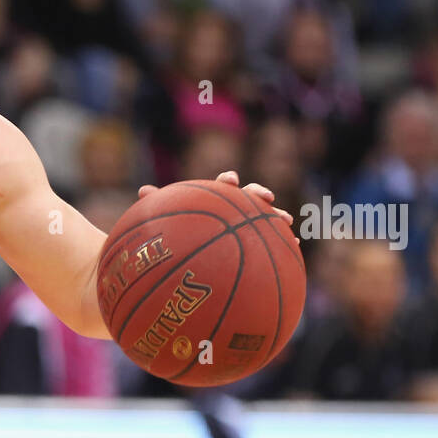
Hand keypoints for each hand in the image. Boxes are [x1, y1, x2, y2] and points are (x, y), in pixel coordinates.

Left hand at [139, 170, 296, 240]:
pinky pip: (272, 243)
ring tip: (289, 225)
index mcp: (216, 199)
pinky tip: (294, 249)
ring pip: (266, 219)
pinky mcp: (255, 243)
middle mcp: (235, 208)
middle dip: (259, 196)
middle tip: (267, 198)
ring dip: (278, 218)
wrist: (187, 256)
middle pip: (250, 197)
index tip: (231, 181)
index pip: (224, 185)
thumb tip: (143, 191)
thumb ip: (158, 205)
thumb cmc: (175, 233)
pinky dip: (284, 245)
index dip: (229, 181)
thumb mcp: (164, 221)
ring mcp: (247, 225)